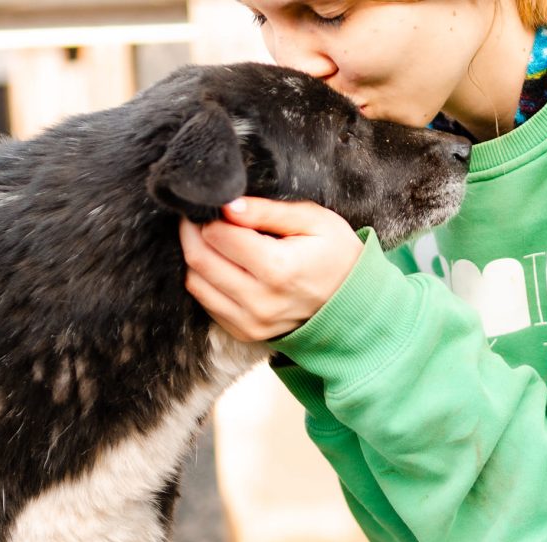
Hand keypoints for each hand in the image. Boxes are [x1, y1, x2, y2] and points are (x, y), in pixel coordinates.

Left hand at [179, 197, 363, 341]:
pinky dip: (205, 280)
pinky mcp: (244, 332)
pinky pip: (207, 303)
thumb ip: (268, 211)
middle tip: (198, 216)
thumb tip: (227, 205)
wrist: (354, 303)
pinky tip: (221, 263)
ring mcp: (251, 322)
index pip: (219, 236)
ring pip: (196, 283)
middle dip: (192, 232)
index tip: (214, 204)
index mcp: (279, 268)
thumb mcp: (314, 221)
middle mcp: (260, 301)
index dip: (210, 215)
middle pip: (200, 260)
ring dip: (194, 256)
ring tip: (208, 237)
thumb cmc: (337, 255)